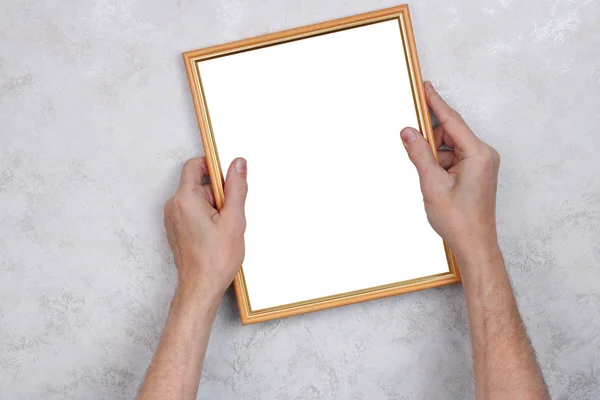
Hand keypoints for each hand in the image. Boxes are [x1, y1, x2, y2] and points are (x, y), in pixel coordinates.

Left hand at [163, 157, 247, 299]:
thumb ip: (236, 187)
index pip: (194, 165)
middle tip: (230, 213)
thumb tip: (238, 164)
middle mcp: (174, 206)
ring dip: (213, 206)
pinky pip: (192, 212)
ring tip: (223, 227)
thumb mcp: (234, 219)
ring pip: (196, 199)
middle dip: (217, 193)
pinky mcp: (176, 229)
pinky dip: (206, 217)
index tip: (228, 176)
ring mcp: (173, 219)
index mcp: (185, 199)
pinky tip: (216, 234)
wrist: (201, 288)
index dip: (213, 166)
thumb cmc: (215, 259)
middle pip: (198, 183)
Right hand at [400, 82, 499, 257]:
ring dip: (434, 157)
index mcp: (478, 154)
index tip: (425, 87)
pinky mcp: (475, 173)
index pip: (452, 121)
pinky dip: (439, 165)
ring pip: (449, 147)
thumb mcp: (432, 184)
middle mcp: (483, 155)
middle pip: (450, 133)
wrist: (473, 245)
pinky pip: (453, 159)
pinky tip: (435, 182)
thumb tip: (408, 132)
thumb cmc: (460, 220)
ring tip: (431, 181)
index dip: (436, 103)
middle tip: (417, 155)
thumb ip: (419, 154)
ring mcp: (480, 164)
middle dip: (430, 141)